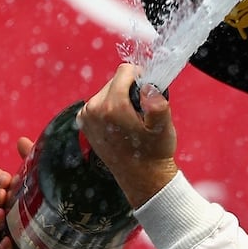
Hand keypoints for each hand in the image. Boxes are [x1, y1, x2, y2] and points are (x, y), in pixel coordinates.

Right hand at [0, 137, 116, 248]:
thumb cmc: (65, 209)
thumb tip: (22, 141)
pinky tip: (10, 243)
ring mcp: (4, 241)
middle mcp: (0, 218)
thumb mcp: (56, 186)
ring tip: (3, 216)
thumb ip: (39, 164)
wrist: (87, 247)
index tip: (7, 179)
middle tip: (2, 197)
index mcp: (9, 195)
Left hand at [77, 63, 178, 207]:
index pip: (125, 71)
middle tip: (141, 112)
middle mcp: (93, 109)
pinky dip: (111, 108)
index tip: (148, 94)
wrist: (142, 177)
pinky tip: (121, 125)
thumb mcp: (163, 127)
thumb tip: (147, 86)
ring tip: (132, 121)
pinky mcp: (84, 123)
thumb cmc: (154, 153)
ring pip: (107, 91)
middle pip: (115, 80)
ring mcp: (86, 117)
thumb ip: (157, 103)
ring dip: (121, 99)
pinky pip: (99, 103)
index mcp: (112, 106)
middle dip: (130, 90)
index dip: (141, 77)